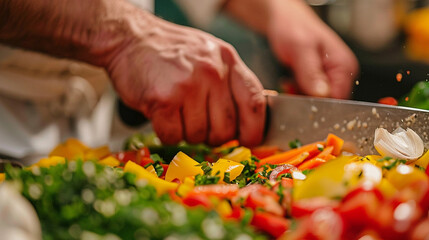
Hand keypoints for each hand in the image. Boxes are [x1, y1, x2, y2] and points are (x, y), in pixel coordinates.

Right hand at [106, 12, 265, 145]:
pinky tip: (162, 116)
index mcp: (228, 61)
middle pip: (226, 128)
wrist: (130, 38)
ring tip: (176, 112)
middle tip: (198, 125)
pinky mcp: (164, 99)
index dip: (253, 129)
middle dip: (212, 136)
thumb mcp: (209, 55)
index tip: (247, 141)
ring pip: (199, 135)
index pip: (254, 103)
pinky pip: (174, 136)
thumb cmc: (169, 52)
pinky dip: (167, 133)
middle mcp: (213, 72)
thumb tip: (243, 122)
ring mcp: (189, 85)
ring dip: (186, 133)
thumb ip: (228, 83)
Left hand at [267, 0, 358, 98]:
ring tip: (289, 82)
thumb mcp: (301, 48)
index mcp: (344, 66)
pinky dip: (296, 93)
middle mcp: (340, 74)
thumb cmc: (293, 26)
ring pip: (315, 101)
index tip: (301, 101)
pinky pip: (308, 95)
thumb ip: (311, 73)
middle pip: (327, 104)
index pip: (339, 100)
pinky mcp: (318, 80)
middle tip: (290, 88)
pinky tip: (289, 83)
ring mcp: (329, 78)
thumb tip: (323, 95)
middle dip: (306, 101)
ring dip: (299, 97)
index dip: (320, 106)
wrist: (283, 20)